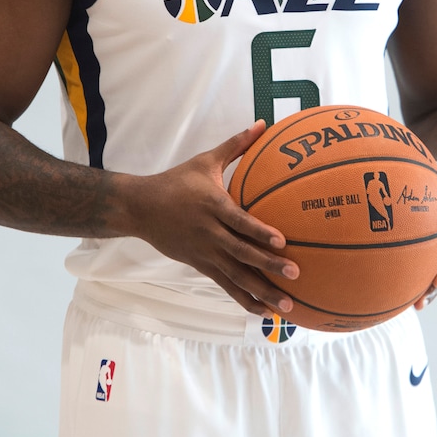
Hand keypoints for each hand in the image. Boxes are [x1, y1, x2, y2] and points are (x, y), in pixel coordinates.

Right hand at [121, 121, 299, 315]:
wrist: (140, 207)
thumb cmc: (177, 181)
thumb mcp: (205, 161)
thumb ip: (236, 145)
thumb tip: (262, 124)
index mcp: (213, 206)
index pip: (239, 221)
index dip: (260, 232)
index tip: (283, 241)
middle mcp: (210, 232)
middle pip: (242, 252)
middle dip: (269, 266)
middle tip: (296, 274)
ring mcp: (205, 252)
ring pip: (236, 276)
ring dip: (262, 291)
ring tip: (286, 305)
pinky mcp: (200, 265)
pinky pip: (226, 285)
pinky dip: (245, 299)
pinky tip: (264, 311)